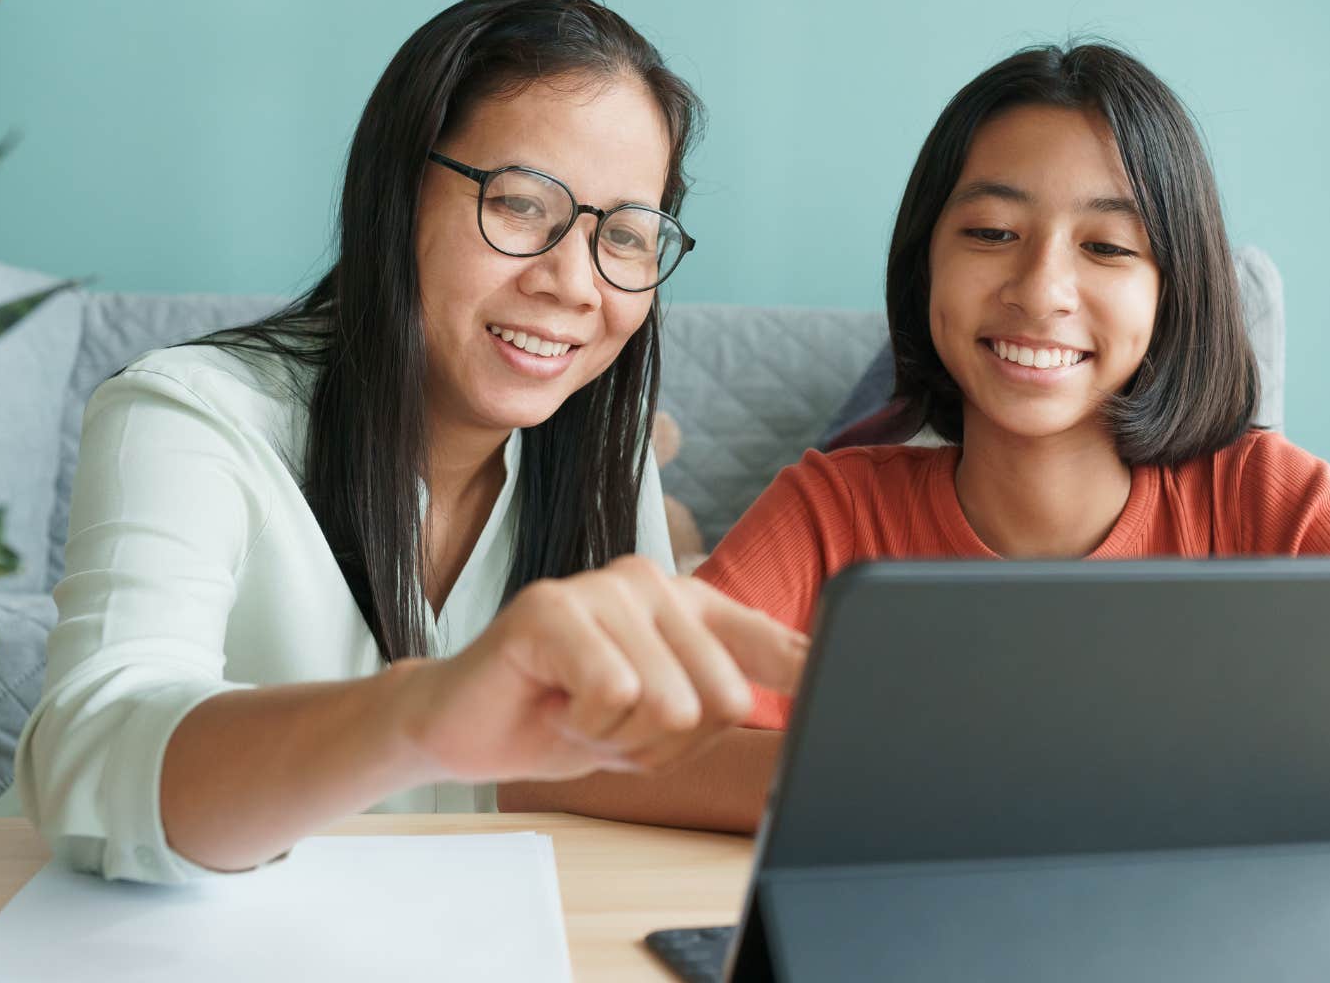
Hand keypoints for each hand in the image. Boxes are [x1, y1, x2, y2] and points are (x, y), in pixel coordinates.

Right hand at [396, 555, 805, 782]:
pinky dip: (584, 724)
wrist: (468, 726)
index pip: (774, 642)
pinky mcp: (552, 606)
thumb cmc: (567, 716)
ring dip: (618, 738)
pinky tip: (556, 703)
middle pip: (720, 697)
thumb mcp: (660, 724)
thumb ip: (719, 707)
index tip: (861, 685)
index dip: (817, 669)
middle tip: (615, 727)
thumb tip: (787, 710)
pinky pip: (614, 692)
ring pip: (668, 702)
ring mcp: (603, 588)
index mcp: (691, 607)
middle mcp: (655, 584)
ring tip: (582, 712)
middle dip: (666, 744)